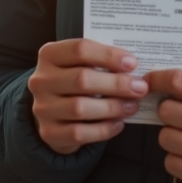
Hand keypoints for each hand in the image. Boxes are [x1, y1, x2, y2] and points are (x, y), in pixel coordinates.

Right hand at [27, 38, 148, 154]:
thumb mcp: (78, 63)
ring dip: (112, 107)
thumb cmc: (73, 81)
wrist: (52, 111)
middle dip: (116, 84)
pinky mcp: (49, 132)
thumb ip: (99, 61)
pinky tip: (119, 124)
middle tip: (140, 87)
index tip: (132, 63)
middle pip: (82, 79)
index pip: (80, 49)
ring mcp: (43, 107)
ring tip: (132, 106)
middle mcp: (41, 80)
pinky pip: (79, 133)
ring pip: (80, 108)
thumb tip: (132, 67)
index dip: (108, 55)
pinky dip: (104, 129)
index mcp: (49, 54)